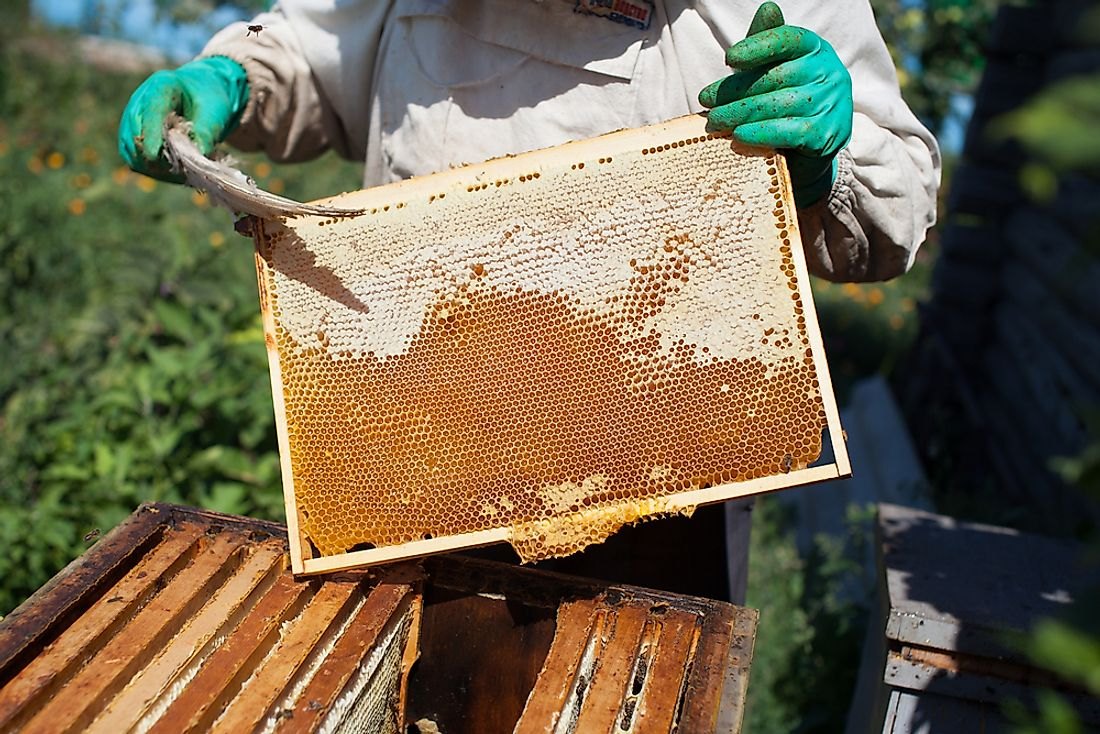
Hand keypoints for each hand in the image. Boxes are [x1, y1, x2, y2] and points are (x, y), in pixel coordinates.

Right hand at [118, 56, 249, 182]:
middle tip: (186, 171)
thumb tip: (198, 159)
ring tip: (185, 174)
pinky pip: (137, 164)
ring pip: (133, 155)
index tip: (157, 157)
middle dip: (159, 159)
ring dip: (157, 170)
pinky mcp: (132, 141)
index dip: (152, 136)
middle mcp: (138, 104)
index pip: (151, 113)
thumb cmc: (209, 101)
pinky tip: (177, 174)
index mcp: (160, 88)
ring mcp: (131, 123)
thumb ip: (207, 132)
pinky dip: (156, 173)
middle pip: (135, 137)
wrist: (201, 97)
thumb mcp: (216, 111)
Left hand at [698, 2, 852, 206]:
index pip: (788, 40)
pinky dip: (760, 134)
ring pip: (779, 105)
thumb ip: (766, 43)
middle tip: (706, 100)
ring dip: (740, 113)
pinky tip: (738, 136)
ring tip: (714, 121)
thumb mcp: (775, 68)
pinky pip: (788, 132)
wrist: (811, 151)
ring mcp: (830, 105)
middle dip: (735, 90)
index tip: (729, 59)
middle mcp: (829, 73)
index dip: (758, 47)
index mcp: (815, 50)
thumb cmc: (786, 100)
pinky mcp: (826, 135)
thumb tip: (767, 8)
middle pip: (776, 77)